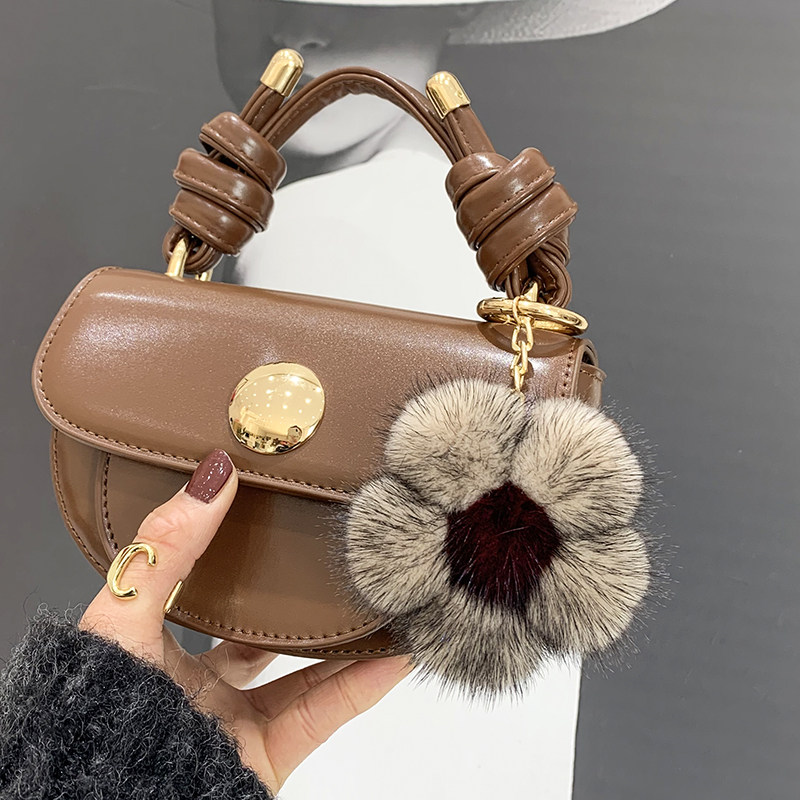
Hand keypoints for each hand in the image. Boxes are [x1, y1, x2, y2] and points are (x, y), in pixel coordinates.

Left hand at [79, 448, 413, 794]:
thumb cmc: (98, 711)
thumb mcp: (122, 614)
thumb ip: (165, 547)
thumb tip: (211, 476)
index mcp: (163, 650)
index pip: (212, 594)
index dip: (246, 557)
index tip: (282, 516)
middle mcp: (203, 685)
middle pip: (268, 635)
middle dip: (305, 601)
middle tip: (341, 558)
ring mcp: (239, 721)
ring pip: (307, 673)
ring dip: (348, 642)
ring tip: (383, 598)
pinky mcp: (269, 754)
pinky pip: (324, 714)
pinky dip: (362, 684)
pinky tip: (394, 652)